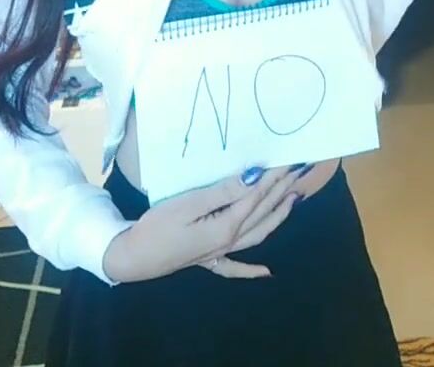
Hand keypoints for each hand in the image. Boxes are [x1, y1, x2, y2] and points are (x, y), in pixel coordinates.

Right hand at [102, 165, 305, 282]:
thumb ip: (223, 192)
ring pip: (258, 234)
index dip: (274, 177)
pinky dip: (253, 270)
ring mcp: (220, 253)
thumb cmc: (158, 226)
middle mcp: (230, 241)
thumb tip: (253, 177)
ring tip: (294, 198)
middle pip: (262, 213)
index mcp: (227, 226)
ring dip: (277, 216)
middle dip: (281, 190)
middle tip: (299, 170)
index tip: (290, 159)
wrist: (134, 257)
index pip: (257, 196)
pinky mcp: (208, 260)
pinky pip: (236, 267)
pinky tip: (267, 273)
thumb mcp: (189, 203)